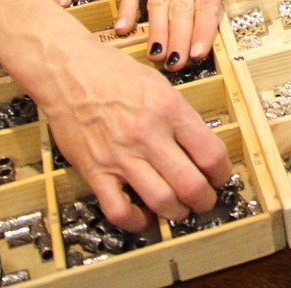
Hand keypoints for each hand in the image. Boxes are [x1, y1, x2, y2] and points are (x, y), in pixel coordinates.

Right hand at [38, 28, 233, 229]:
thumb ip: (179, 115)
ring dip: (177, 213)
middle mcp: (149, 134)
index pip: (211, 153)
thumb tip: (198, 145)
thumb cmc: (110, 71)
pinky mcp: (95, 170)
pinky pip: (119, 209)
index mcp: (170, 109)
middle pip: (191, 184)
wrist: (67, 70)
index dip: (223, 173)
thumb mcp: (159, 83)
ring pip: (162, 201)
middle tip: (204, 201)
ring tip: (179, 210)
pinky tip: (143, 216)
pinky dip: (136, 221)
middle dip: (204, 200)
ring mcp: (121, 155)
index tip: (221, 178)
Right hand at [114, 0, 254, 71]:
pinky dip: (127, 9)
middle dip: (179, 38)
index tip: (199, 52)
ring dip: (156, 31)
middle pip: (180, 7)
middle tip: (178, 64)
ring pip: (157, 2)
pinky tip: (124, 29)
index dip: (202, 28)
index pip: (206, 0)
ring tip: (158, 56)